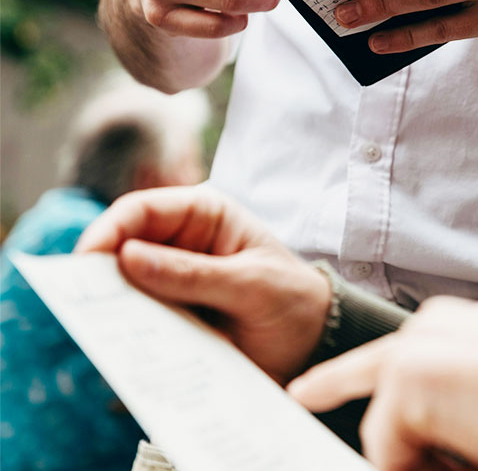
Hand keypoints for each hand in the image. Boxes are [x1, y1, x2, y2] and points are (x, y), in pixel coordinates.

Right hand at [76, 186, 330, 384]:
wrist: (315, 344)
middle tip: (82, 299)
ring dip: (111, 305)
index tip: (87, 259)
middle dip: (100, 271)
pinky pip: (138, 320)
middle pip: (123, 247)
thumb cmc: (293, 300)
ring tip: (101, 327)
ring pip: (124, 286)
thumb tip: (128, 257)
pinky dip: (127, 332)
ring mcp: (173, 281)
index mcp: (204, 214)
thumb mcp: (251, 285)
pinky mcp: (172, 316)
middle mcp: (182, 243)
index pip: (142, 209)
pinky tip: (123, 348)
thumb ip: (194, 273)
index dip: (109, 229)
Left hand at [289, 296, 477, 469]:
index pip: (410, 348)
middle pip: (371, 363)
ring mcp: (421, 345)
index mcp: (470, 328)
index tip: (336, 380)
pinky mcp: (407, 376)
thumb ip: (461, 404)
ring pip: (383, 421)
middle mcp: (441, 325)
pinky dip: (413, 469)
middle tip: (302, 393)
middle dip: (334, 382)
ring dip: (412, 455)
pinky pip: (386, 449)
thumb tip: (439, 435)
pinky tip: (462, 461)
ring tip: (472, 452)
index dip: (374, 371)